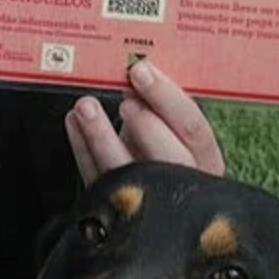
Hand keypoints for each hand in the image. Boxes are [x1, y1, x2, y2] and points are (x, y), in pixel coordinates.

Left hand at [66, 60, 226, 183]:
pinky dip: (82, 148)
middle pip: (170, 157)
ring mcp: (148, 199)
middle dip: (145, 124)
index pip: (193, 128)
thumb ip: (160, 106)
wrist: (151, 194)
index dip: (167, 97)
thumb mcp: (170, 125)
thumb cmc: (164, 146)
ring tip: (85, 107)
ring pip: (126, 172)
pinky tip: (74, 123)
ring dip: (102, 135)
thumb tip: (136, 70)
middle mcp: (183, 181)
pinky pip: (96, 178)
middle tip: (124, 99)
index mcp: (204, 157)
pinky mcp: (115, 209)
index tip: (142, 71)